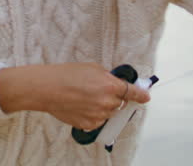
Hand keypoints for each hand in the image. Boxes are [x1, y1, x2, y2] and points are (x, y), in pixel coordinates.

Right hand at [0, 62, 149, 131]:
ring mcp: (99, 115)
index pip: (133, 92)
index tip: (146, 97)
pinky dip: (94, 115)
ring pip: (109, 112)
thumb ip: (108, 76)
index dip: (141, 95)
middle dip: (115, 97)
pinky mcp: (89, 124)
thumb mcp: (92, 67)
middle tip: (99, 91)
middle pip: (121, 103)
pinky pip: (98, 121)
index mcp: (110, 86)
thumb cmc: (66, 74)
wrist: (47, 88)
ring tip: (86, 97)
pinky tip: (81, 105)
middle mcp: (107, 102)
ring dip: (104, 106)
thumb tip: (115, 82)